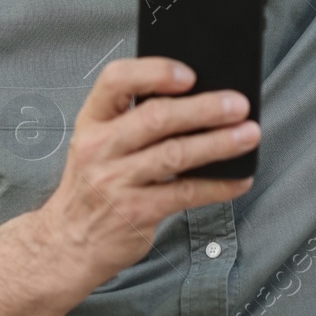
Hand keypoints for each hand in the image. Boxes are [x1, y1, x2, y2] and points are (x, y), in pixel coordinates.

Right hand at [33, 58, 257, 284]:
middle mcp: (99, 148)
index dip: (154, 72)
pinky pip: (185, 193)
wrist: (68, 243)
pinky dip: (218, 186)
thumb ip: (133, 120)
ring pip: (175, 154)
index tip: (190, 74)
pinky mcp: (135, 212)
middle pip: (156, 117)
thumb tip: (199, 99)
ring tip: (248, 135)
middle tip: (238, 105)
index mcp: (91, 120)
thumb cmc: (92, 186)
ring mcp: (115, 181)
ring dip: (218, 144)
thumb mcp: (98, 144)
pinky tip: (238, 179)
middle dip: (204, 109)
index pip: (116, 80)